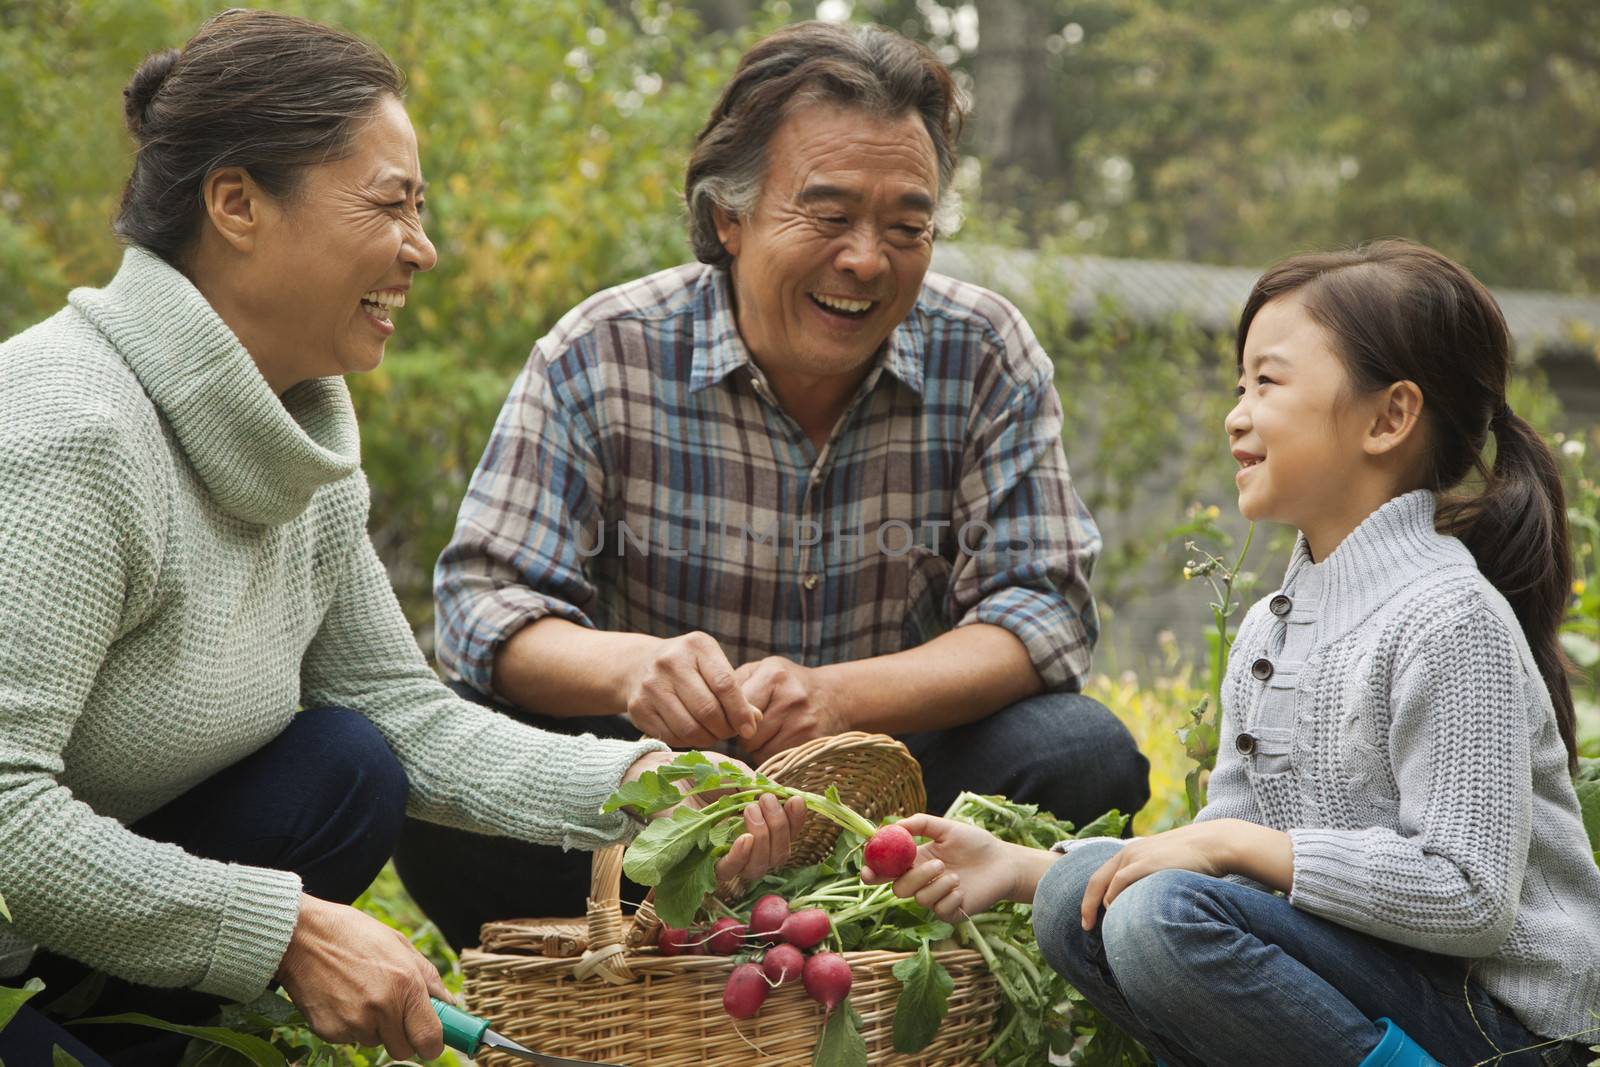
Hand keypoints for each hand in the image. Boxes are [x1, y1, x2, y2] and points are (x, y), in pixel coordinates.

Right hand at [277, 893, 450, 1060]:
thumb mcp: (399, 944)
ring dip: (374, 1028)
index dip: (433, 1045)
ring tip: (360, 994)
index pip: (429, 1038)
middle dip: (402, 1036)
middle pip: (403, 1049)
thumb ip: (428, 977)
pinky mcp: (330, 1032)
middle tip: (391, 1011)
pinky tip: (342, 998)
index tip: (431, 1042)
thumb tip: (448, 1003)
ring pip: (375, 1043)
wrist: (303, 936)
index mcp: (406, 985)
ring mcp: (354, 1023)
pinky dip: (350, 1025)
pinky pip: (350, 1039)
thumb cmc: (354, 935)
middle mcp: (383, 1008)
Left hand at [620, 751, 806, 882]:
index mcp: (754, 825)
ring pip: (759, 868)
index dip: (796, 824)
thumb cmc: (696, 772)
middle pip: (777, 856)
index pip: (785, 836)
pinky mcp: (699, 864)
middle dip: (781, 829)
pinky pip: (728, 871)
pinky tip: (746, 837)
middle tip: (767, 802)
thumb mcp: (733, 772)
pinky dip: (742, 856)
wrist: (659, 772)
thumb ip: (758, 787)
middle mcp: (741, 846)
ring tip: (752, 809)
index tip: (796, 801)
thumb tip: (785, 799)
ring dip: (765, 838)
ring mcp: (721, 857)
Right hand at [622, 632, 761, 747]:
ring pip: (689, 728)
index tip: (749, 729)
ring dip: (708, 739)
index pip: (725, 684)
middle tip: (729, 733)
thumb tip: (755, 720)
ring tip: (713, 734)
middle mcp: (670, 661)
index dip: (740, 711)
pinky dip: (687, 742)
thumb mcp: (713, 666)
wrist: (640, 665)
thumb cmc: (689, 667)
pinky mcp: (638, 707)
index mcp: (696, 645)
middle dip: (724, 729)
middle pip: (707, 710)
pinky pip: (671, 737)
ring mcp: (651, 685)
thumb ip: (736, 691)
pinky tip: (692, 734)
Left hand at [734, 656, 847, 764]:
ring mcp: (803, 724)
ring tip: (768, 734)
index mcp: (774, 677)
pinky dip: (772, 757)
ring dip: (757, 748)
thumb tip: (709, 704)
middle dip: (744, 736)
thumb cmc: (789, 684)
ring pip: (759, 752)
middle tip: (753, 727)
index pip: (737, 708)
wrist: (835, 697)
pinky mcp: (810, 744)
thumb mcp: (764, 670)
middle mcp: (790, 699)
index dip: (730, 718)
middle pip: (747, 735)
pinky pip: (776, 762)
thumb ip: (736, 683)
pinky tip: (779, 743)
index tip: (731, 719)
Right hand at [859, 814, 1020, 921]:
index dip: (873, 872)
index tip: (868, 870)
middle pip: (899, 888)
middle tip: (937, 865)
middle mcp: (922, 882)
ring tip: (956, 874)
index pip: (886, 871)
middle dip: (915, 877)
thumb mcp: (947, 828)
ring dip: (937, 885)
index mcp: (915, 861)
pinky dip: (950, 897)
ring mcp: (935, 898)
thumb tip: (895, 825)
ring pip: (919, 899)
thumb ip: (921, 824)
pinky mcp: (950, 912)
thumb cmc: (976, 843)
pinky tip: (963, 888)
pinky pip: (939, 910)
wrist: (1003, 862)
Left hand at [1079, 821, 1232, 929]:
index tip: (1089, 918)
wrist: (1212, 843)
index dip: (1091, 897)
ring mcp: (1136, 857)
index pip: (1101, 876)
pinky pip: (1120, 882)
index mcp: (1131, 853)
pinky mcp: (1146, 863)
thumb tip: (1148, 904)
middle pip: (1097, 881)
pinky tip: (1116, 913)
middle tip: (1086, 927)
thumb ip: (1151, 879)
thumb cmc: (1194, 859)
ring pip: (1107, 884)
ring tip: (1101, 928)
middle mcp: (1128, 853)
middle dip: (1088, 905)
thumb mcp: (1166, 866)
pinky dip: (1113, 898)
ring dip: (1101, 907)